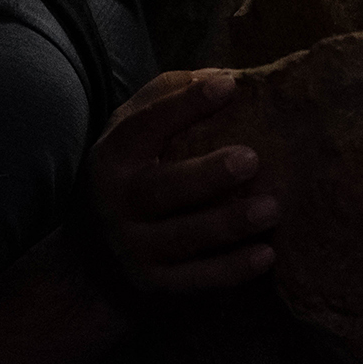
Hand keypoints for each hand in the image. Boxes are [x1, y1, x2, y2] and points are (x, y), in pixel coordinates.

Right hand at [86, 70, 278, 293]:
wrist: (90, 257)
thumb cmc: (132, 174)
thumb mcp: (133, 131)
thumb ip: (170, 98)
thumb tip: (226, 78)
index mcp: (113, 156)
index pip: (145, 126)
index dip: (183, 104)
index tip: (228, 86)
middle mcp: (117, 203)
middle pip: (161, 190)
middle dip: (207, 176)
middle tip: (251, 159)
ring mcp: (134, 248)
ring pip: (183, 238)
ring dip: (229, 224)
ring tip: (272, 208)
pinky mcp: (154, 284)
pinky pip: (196, 280)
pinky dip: (232, 270)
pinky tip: (266, 255)